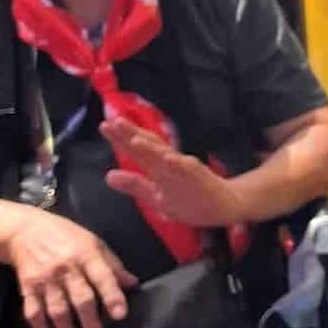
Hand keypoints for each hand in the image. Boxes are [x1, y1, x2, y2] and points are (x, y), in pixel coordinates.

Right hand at [5, 210, 136, 327]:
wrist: (25, 230)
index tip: (120, 315)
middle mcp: (66, 268)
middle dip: (90, 323)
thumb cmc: (66, 236)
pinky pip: (33, 311)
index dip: (112, 296)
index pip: (103, 277)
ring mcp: (45, 279)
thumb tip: (132, 284)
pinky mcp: (28, 287)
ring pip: (57, 309)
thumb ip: (112, 265)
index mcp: (86, 254)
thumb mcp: (93, 242)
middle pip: (80, 299)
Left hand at [101, 119, 236, 226]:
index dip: (121, 139)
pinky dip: (179, 164)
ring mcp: (185, 169)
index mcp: (158, 167)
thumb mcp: (156, 196)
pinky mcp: (200, 178)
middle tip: (113, 122)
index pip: (138, 150)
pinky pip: (189, 170)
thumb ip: (134, 185)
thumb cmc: (189, 199)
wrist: (223, 205)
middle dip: (131, 135)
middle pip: (149, 147)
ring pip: (166, 157)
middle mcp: (170, 163)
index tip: (104, 126)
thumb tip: (108, 176)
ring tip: (135, 140)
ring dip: (152, 148)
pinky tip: (168, 158)